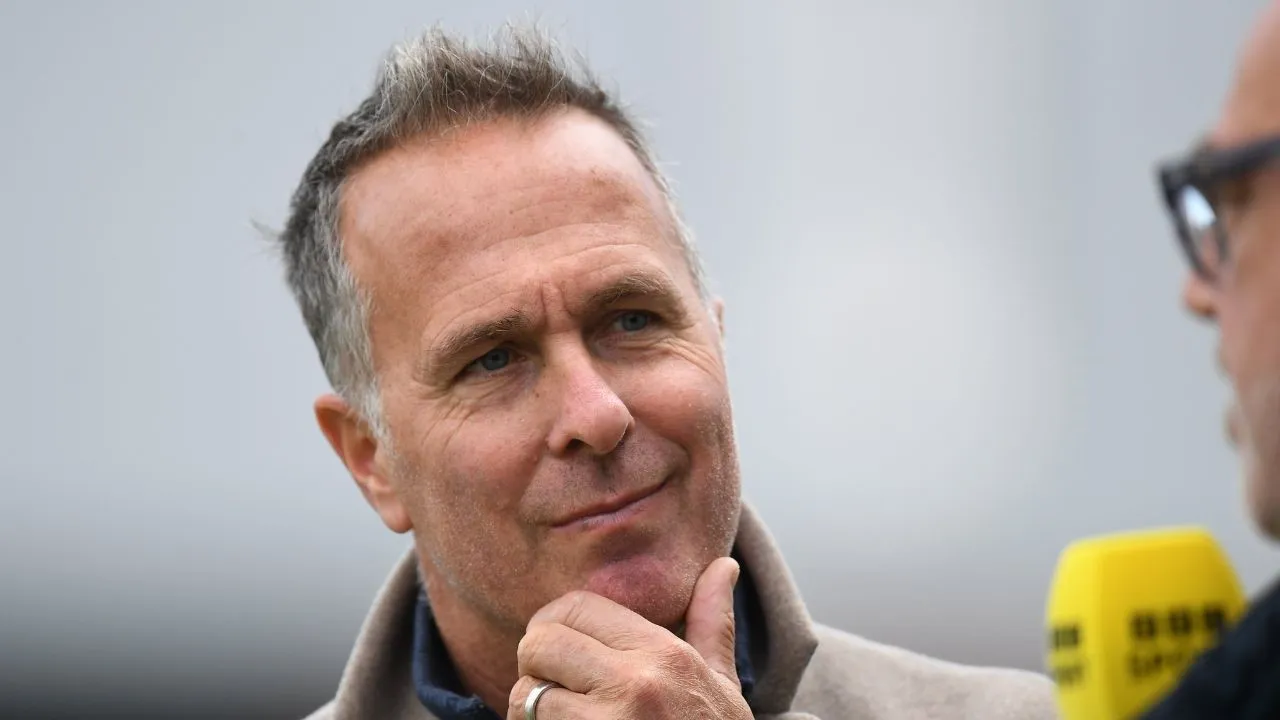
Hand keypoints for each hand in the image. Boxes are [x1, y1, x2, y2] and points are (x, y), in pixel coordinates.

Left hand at [508, 556, 751, 719]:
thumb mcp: (721, 685)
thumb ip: (711, 623)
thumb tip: (724, 565)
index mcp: (664, 656)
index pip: (574, 607)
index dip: (555, 623)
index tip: (562, 647)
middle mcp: (634, 687)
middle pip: (540, 644)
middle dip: (537, 663)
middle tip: (556, 684)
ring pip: (526, 695)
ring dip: (533, 709)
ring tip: (562, 719)